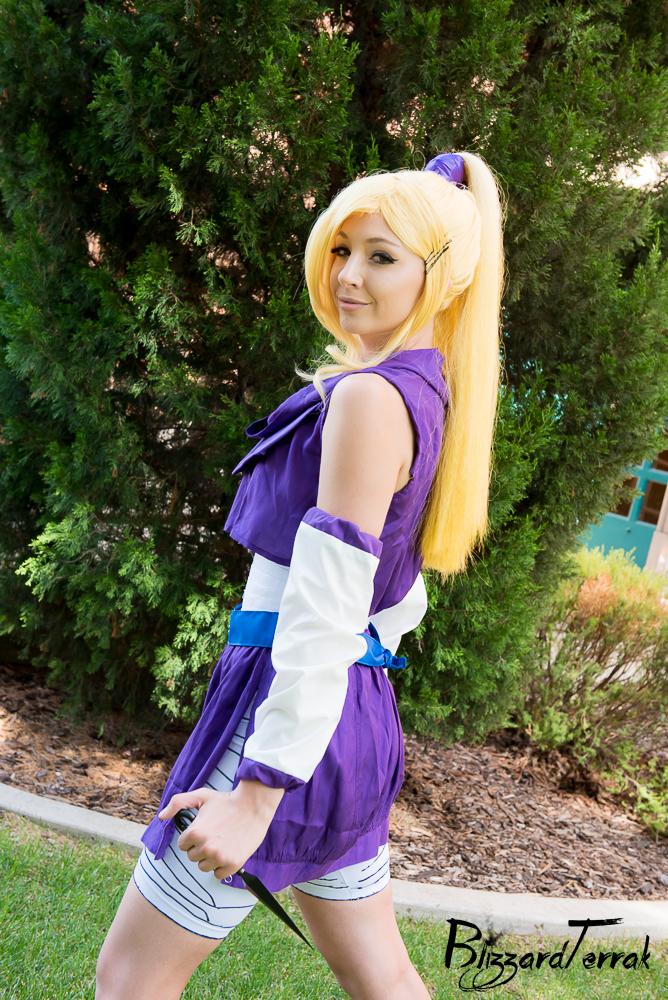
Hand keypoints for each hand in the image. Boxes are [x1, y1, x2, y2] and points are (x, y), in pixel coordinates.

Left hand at [158, 780, 284, 879]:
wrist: (253, 805)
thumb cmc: (227, 801)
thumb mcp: (201, 796)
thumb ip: (178, 802)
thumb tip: (161, 816)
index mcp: (195, 832)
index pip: (182, 845)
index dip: (192, 837)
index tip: (203, 830)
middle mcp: (205, 847)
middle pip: (193, 857)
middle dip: (200, 847)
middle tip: (214, 834)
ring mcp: (219, 857)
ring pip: (204, 867)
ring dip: (210, 858)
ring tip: (222, 842)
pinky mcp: (233, 864)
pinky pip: (219, 875)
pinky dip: (222, 867)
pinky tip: (228, 851)